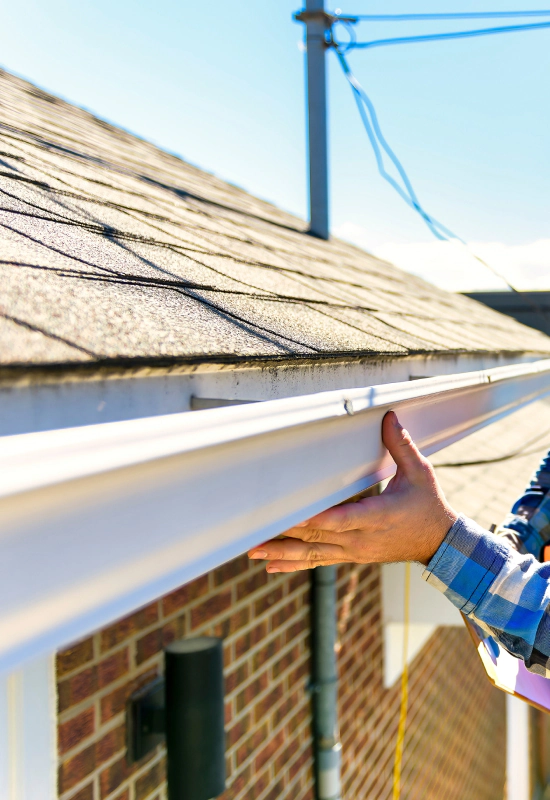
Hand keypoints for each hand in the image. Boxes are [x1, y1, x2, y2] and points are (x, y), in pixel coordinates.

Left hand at [248, 411, 457, 571]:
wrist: (440, 543)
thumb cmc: (428, 505)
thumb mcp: (421, 473)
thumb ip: (401, 445)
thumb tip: (388, 416)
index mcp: (378, 516)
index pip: (342, 519)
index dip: (317, 519)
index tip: (292, 517)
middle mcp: (362, 538)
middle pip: (319, 536)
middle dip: (287, 534)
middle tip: (256, 531)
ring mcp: (355, 551)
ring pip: (314, 552)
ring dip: (283, 553)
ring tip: (254, 551)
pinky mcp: (351, 556)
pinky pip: (319, 561)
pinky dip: (295, 564)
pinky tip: (271, 566)